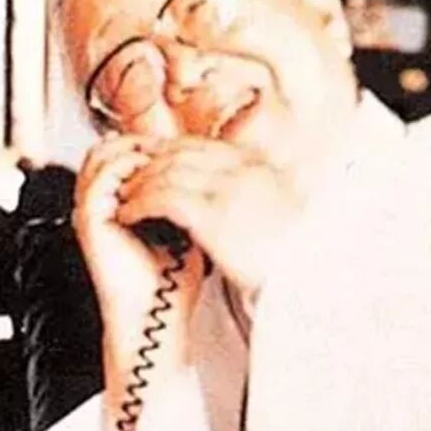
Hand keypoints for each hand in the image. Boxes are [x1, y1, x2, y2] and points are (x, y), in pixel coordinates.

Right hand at [73, 134, 204, 350]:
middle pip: (107, 149)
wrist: (156, 315)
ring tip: (157, 153)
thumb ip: (187, 202)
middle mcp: (103, 206)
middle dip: (139, 140)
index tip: (179, 142)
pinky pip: (99, 179)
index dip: (150, 143)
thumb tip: (210, 174)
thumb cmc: (171, 283)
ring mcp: (94, 212)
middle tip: (166, 142)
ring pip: (100, 157)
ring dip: (131, 148)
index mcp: (121, 206)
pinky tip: (148, 170)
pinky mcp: (91, 221)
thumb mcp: (186, 229)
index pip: (123, 155)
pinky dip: (124, 166)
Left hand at [115, 137, 302, 295]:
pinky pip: (162, 198)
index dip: (172, 153)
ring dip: (138, 183)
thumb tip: (233, 200)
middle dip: (149, 163)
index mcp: (260, 168)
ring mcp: (229, 189)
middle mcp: (244, 170)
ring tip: (123, 197)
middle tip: (128, 177)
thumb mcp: (281, 215)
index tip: (153, 165)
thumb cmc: (295, 261)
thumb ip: (254, 197)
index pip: (205, 147)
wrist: (308, 283)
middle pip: (182, 152)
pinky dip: (139, 203)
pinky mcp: (213, 214)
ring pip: (167, 172)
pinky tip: (128, 214)